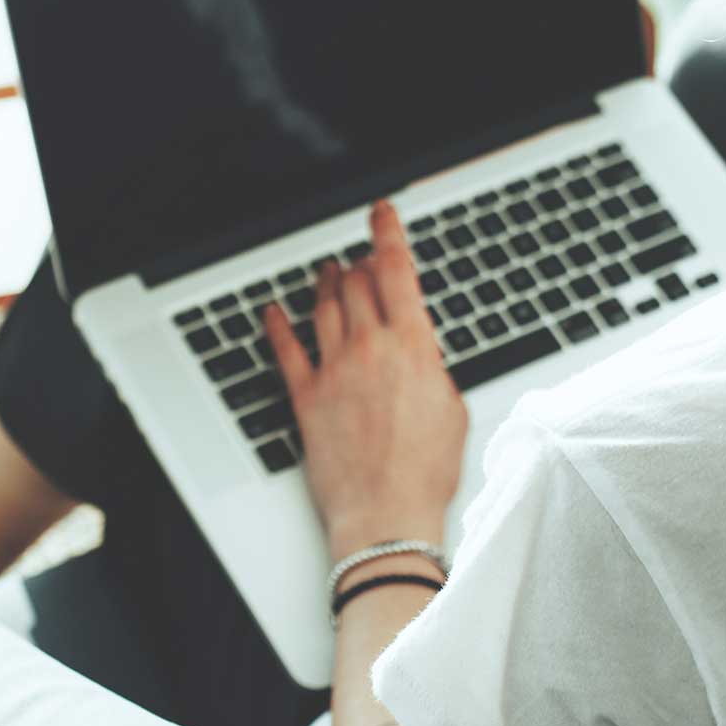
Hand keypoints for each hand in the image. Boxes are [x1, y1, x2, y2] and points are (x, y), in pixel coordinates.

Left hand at [263, 200, 468, 558]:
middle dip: (359, 264)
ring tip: (327, 274)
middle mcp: (369, 348)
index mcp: (413, 346)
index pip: (397, 271)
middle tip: (361, 257)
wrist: (387, 513)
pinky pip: (286, 350)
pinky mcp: (306, 398)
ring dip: (325, 285)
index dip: (387, 233)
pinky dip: (277, 326)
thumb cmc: (427, 472)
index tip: (381, 212)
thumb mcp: (453, 408)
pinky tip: (272, 312)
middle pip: (357, 283)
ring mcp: (334, 370)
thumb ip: (434, 369)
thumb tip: (421, 356)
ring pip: (323, 308)